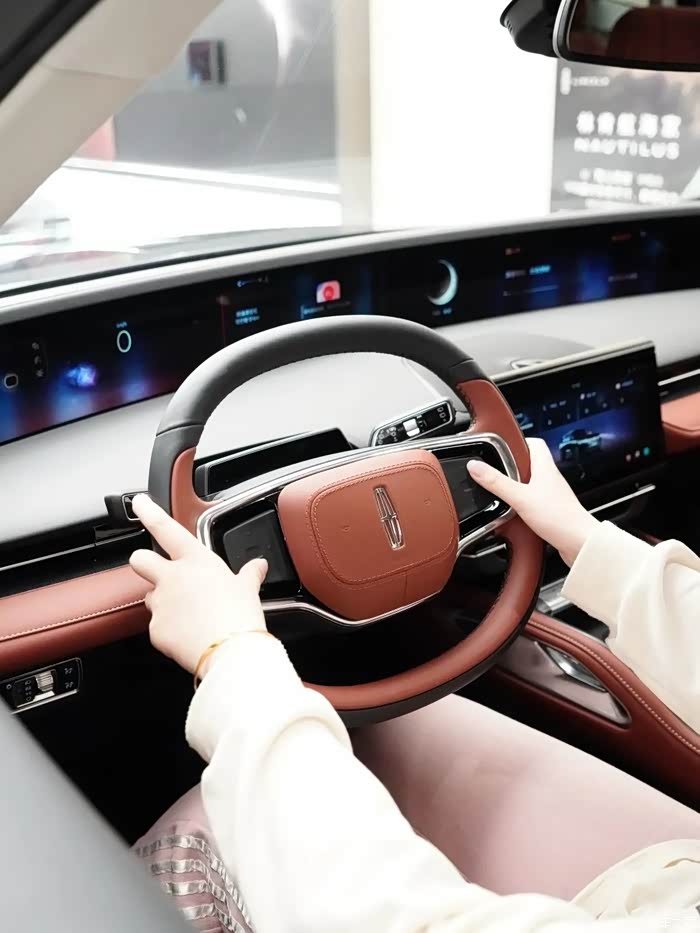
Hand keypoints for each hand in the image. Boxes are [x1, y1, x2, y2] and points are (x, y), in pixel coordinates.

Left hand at [129, 495, 267, 673]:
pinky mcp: (156, 630)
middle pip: (139, 560)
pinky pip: (158, 627)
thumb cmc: (241, 616)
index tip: (139, 502)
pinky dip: (170, 631)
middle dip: (143, 562)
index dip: (150, 513)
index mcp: (196, 561)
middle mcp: (173, 578)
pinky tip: (189, 637)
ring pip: (150, 597)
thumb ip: (249, 574)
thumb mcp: (248, 589)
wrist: (231, 651)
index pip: (167, 529)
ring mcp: (161, 604)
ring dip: (163, 602)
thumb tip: (259, 566)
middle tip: (158, 573)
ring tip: (188, 616)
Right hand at [467, 438, 598, 565]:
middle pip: (527, 464)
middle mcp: (549, 479)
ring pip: (528, 484)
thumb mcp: (520, 498)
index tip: (500, 446)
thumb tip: (475, 466)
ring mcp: (550, 495)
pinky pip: (531, 501)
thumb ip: (496, 482)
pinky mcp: (550, 510)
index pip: (533, 443)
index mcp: (545, 468)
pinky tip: (512, 514)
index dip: (516, 442)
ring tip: (501, 496)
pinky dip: (520, 505)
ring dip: (514, 488)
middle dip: (509, 468)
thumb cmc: (560, 518)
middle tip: (495, 474)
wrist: (579, 543)